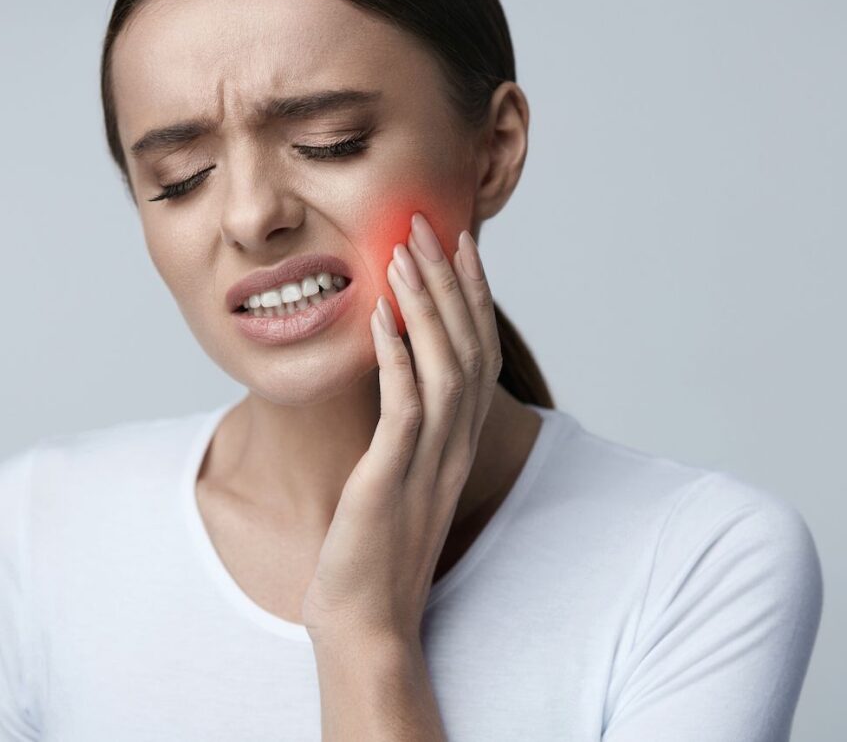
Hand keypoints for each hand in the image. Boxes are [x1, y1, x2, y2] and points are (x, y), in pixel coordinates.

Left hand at [301, 212, 502, 645]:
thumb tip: (395, 379)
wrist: (369, 621)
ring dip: (425, 307)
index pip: (477, 352)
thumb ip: (408, 430)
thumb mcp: (401, 477)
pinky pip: (404, 408)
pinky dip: (396, 357)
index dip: (472, 295)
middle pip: (469, 347)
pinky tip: (379, 318)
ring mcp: (430, 463)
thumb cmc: (376, 549)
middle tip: (427, 227)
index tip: (459, 245)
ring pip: (444, 367)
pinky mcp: (394, 479)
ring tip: (401, 256)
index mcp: (460, 442)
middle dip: (449, 282)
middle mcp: (456, 446)